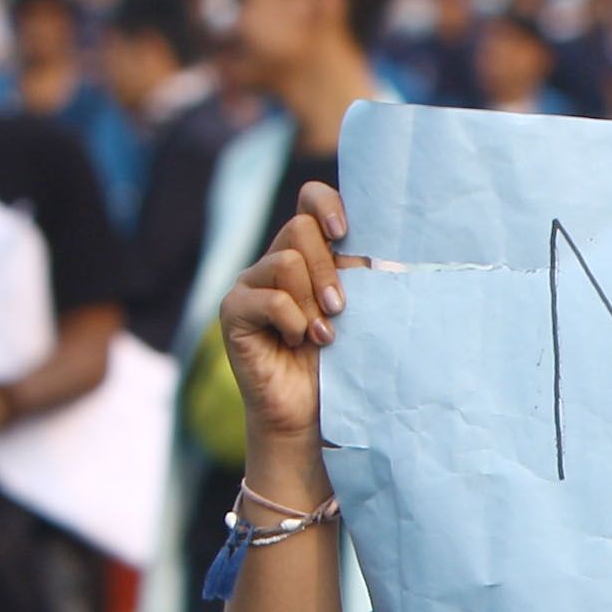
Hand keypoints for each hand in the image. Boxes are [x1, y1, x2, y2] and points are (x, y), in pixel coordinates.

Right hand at [223, 183, 358, 457]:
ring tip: (323, 335)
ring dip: (312, 302)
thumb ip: (362, 275)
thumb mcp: (361, 312)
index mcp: (311, 254)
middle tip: (340, 310)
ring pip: (287, 262)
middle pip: (300, 229)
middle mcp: (277, 262)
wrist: (312, 412)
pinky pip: (267, 297)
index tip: (346, 233)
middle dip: (328, 270)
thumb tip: (378, 249)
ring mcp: (251, 285)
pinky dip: (292, 320)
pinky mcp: (233, 311)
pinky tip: (300, 342)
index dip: (327, 204)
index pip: (310, 199)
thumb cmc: (342, 361)